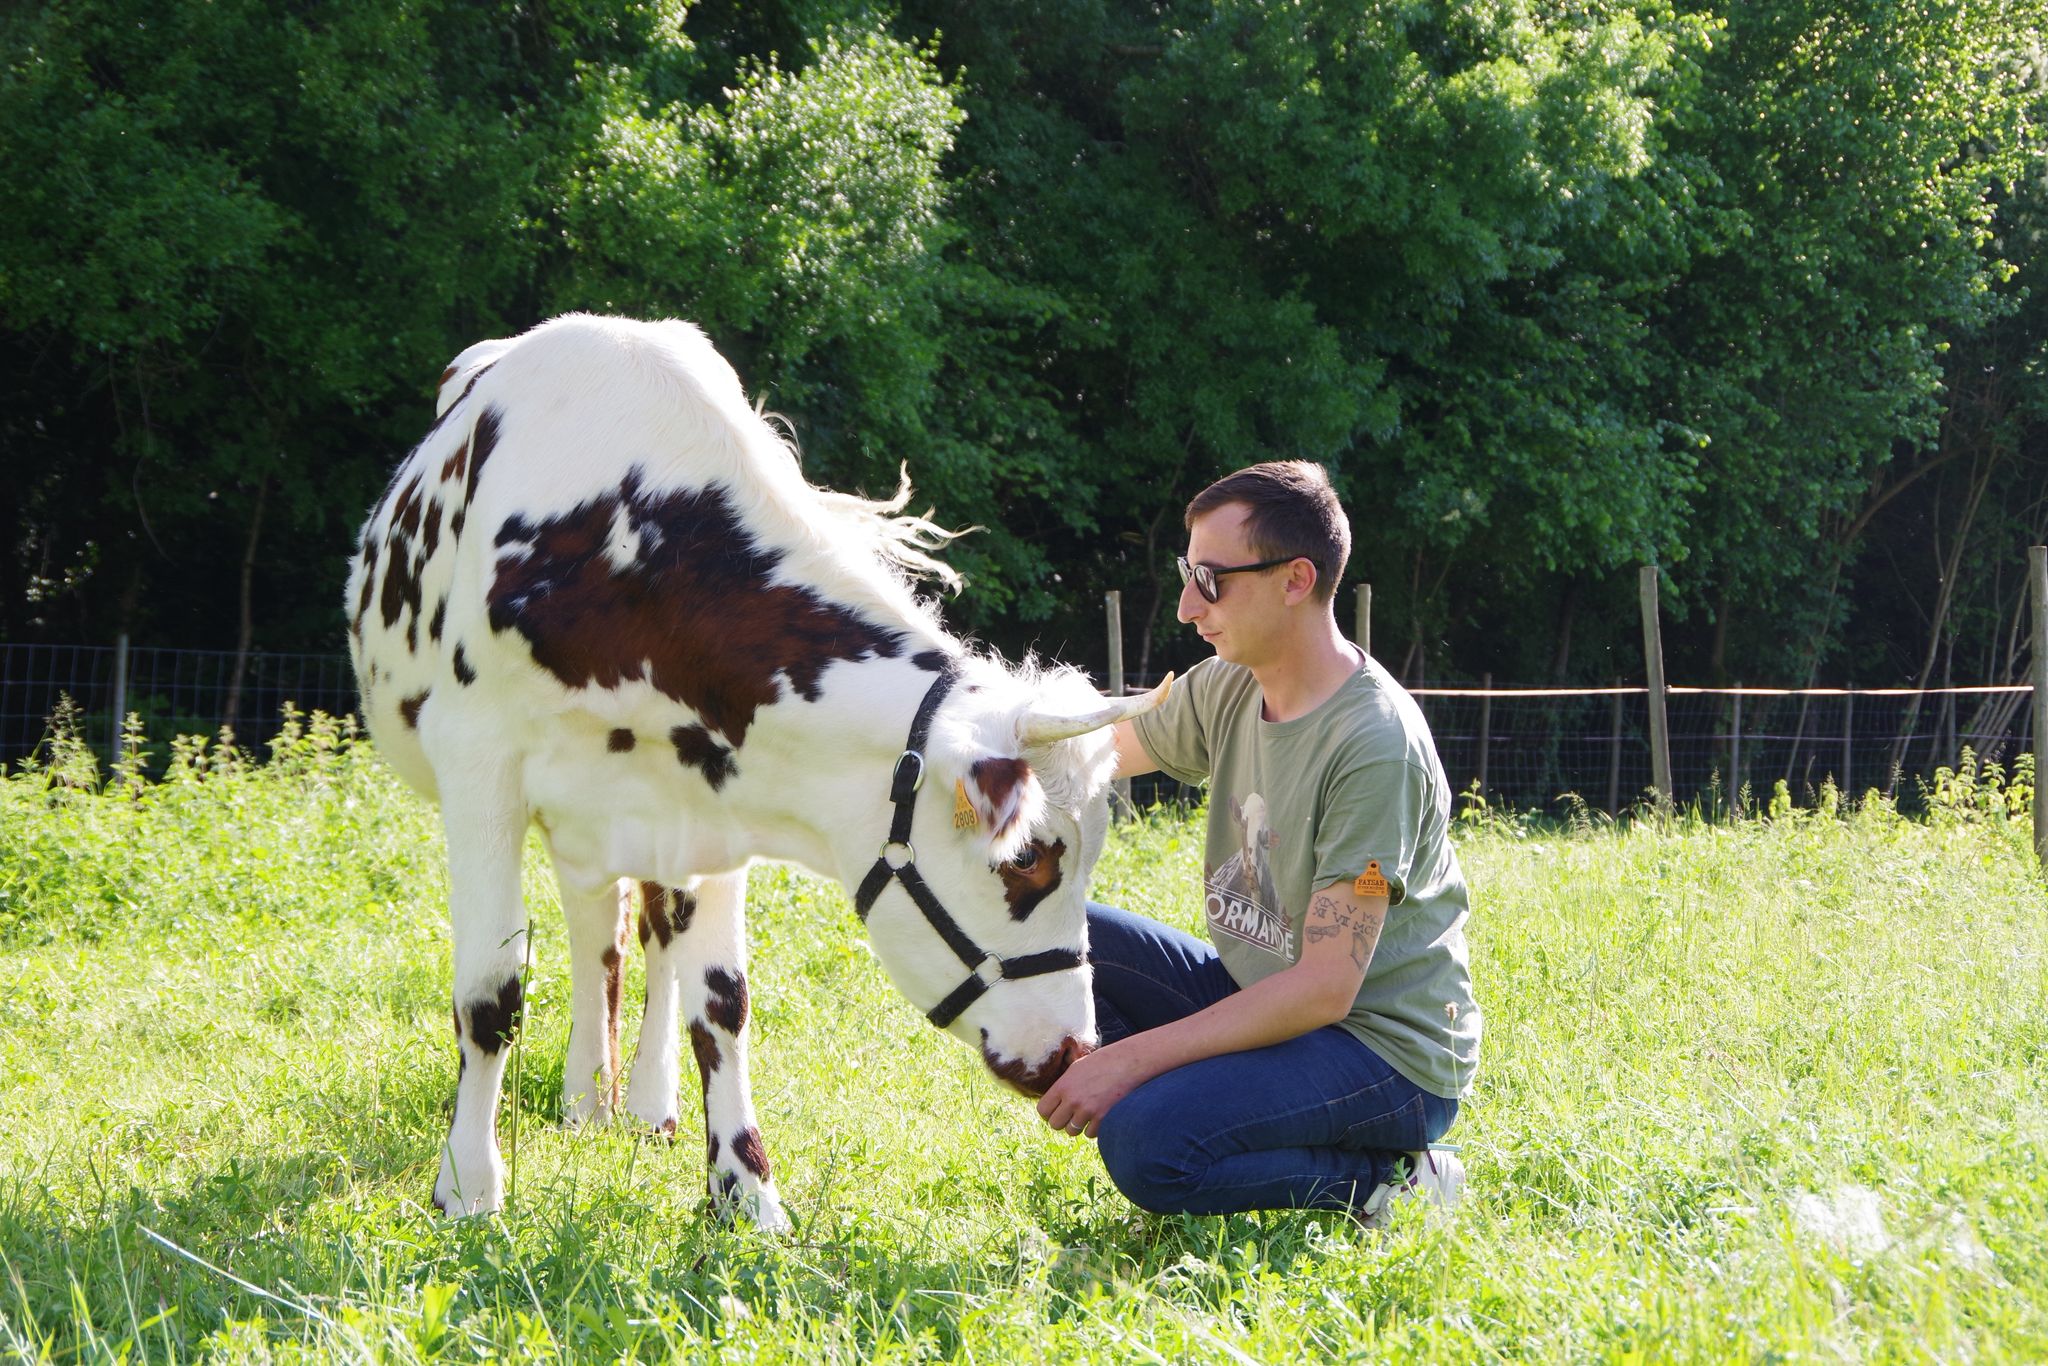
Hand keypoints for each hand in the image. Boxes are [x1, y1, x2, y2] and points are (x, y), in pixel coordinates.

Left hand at [1035, 1039, 1150, 1138]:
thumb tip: (1054, 1102)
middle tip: (1072, 1113)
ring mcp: (1088, 1111)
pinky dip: (1093, 1128)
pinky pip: (1090, 1133)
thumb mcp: (1077, 1068)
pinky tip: (1099, 1115)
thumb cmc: (1103, 1062)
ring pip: (1072, 1131)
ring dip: (1078, 1125)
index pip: (1043, 1110)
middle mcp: (1073, 1100)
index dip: (1049, 1112)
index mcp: (1063, 1086)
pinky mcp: (1103, 1118)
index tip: (1056, 1110)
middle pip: (1055, 1124)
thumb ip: (1064, 1086)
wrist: (1129, 1063)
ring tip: (1087, 1113)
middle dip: (1063, 1121)